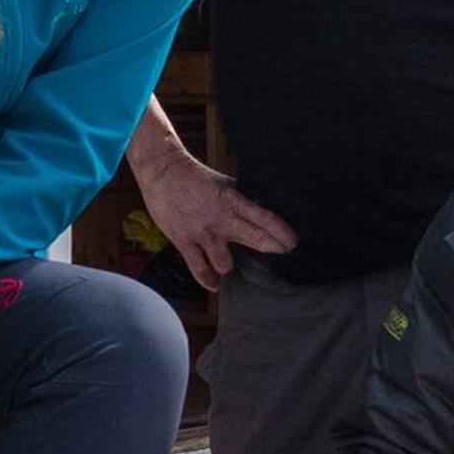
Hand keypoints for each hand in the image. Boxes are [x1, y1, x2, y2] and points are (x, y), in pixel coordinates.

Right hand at [131, 155, 295, 291]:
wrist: (162, 170)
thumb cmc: (193, 176)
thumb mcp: (224, 184)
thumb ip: (239, 200)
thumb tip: (258, 210)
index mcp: (233, 201)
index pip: (265, 219)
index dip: (282, 233)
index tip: (292, 242)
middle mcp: (220, 219)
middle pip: (255, 240)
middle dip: (272, 248)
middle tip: (281, 252)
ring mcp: (202, 232)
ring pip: (225, 263)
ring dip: (229, 266)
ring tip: (229, 264)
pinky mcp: (184, 241)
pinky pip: (199, 269)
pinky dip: (208, 279)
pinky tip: (214, 284)